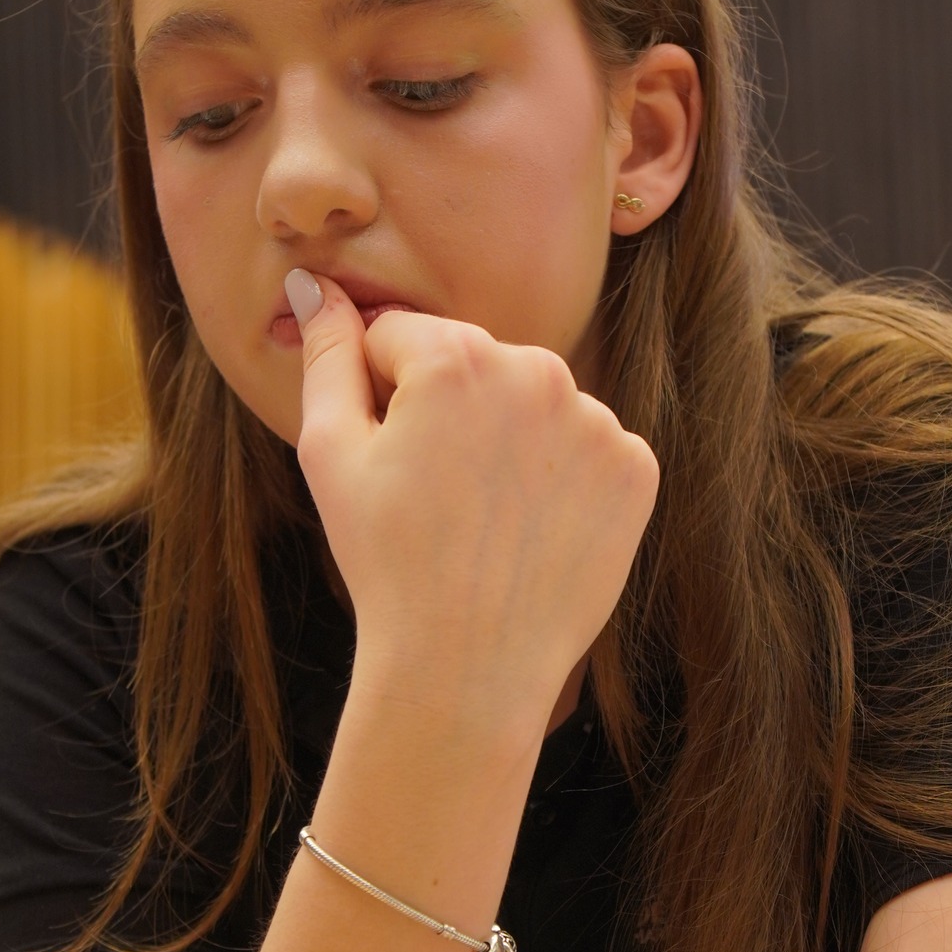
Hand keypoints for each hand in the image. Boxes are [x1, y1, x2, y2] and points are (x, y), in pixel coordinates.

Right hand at [290, 271, 658, 740]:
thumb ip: (327, 353)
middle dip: (449, 412)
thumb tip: (315, 284)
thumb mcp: (330, 452)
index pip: (401, 339)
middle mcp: (539, 370)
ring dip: (508, 443)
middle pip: (475, 366)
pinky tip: (532, 530)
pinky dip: (561, 481)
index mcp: (457, 356)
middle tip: (434, 498)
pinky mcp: (636, 468)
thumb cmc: (385, 563)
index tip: (388, 463)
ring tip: (484, 519)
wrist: (467, 667)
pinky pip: (587, 450)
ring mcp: (598, 420)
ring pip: (534, 406)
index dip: (380, 399)